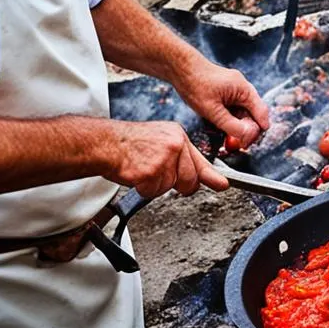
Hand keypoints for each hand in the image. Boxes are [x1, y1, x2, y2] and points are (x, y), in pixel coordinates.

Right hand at [105, 121, 229, 197]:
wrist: (105, 143)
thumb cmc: (129, 144)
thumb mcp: (160, 142)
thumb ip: (183, 159)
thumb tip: (208, 177)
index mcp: (178, 136)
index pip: (200, 161)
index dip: (212, 176)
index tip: (223, 184)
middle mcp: (175, 145)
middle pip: (189, 180)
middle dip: (176, 184)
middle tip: (159, 175)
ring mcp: (164, 158)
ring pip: (170, 187)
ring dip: (155, 185)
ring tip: (143, 169)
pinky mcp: (152, 171)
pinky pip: (153, 191)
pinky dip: (143, 188)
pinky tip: (137, 174)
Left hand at [172, 60, 271, 144]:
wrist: (180, 67)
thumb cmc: (195, 84)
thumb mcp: (212, 110)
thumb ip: (231, 125)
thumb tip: (246, 137)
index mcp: (244, 90)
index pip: (261, 113)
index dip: (257, 131)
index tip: (247, 145)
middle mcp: (243, 88)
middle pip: (253, 114)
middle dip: (246, 130)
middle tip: (235, 145)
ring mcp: (235, 89)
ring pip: (242, 113)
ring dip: (236, 126)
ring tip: (225, 138)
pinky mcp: (226, 91)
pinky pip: (233, 108)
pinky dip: (229, 119)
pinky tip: (219, 126)